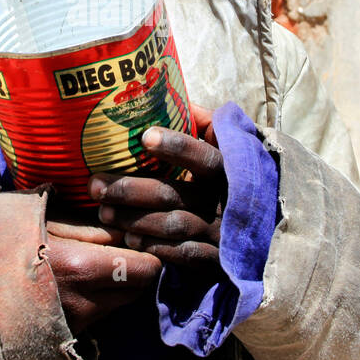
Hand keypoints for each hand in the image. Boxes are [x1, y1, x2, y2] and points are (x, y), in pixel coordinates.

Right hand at [43, 212, 160, 335]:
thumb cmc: (12, 246)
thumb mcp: (48, 224)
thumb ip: (92, 230)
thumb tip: (125, 235)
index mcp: (81, 268)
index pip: (144, 269)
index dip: (147, 254)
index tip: (138, 242)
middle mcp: (84, 302)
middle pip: (138, 289)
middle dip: (136, 271)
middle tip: (121, 253)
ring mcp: (75, 323)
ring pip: (120, 303)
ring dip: (117, 287)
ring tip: (96, 267)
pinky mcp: (67, 334)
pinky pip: (99, 314)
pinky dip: (99, 299)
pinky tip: (80, 284)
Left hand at [88, 103, 225, 270]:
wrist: (264, 230)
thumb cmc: (232, 180)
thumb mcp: (231, 149)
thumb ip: (208, 125)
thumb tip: (183, 99)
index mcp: (228, 170)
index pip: (203, 157)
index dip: (177, 147)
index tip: (145, 136)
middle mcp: (226, 201)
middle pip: (174, 194)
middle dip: (130, 189)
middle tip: (95, 185)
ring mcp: (222, 232)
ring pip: (173, 225)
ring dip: (134, 219)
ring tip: (103, 212)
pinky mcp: (217, 260)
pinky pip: (184, 255)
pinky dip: (155, 247)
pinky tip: (130, 239)